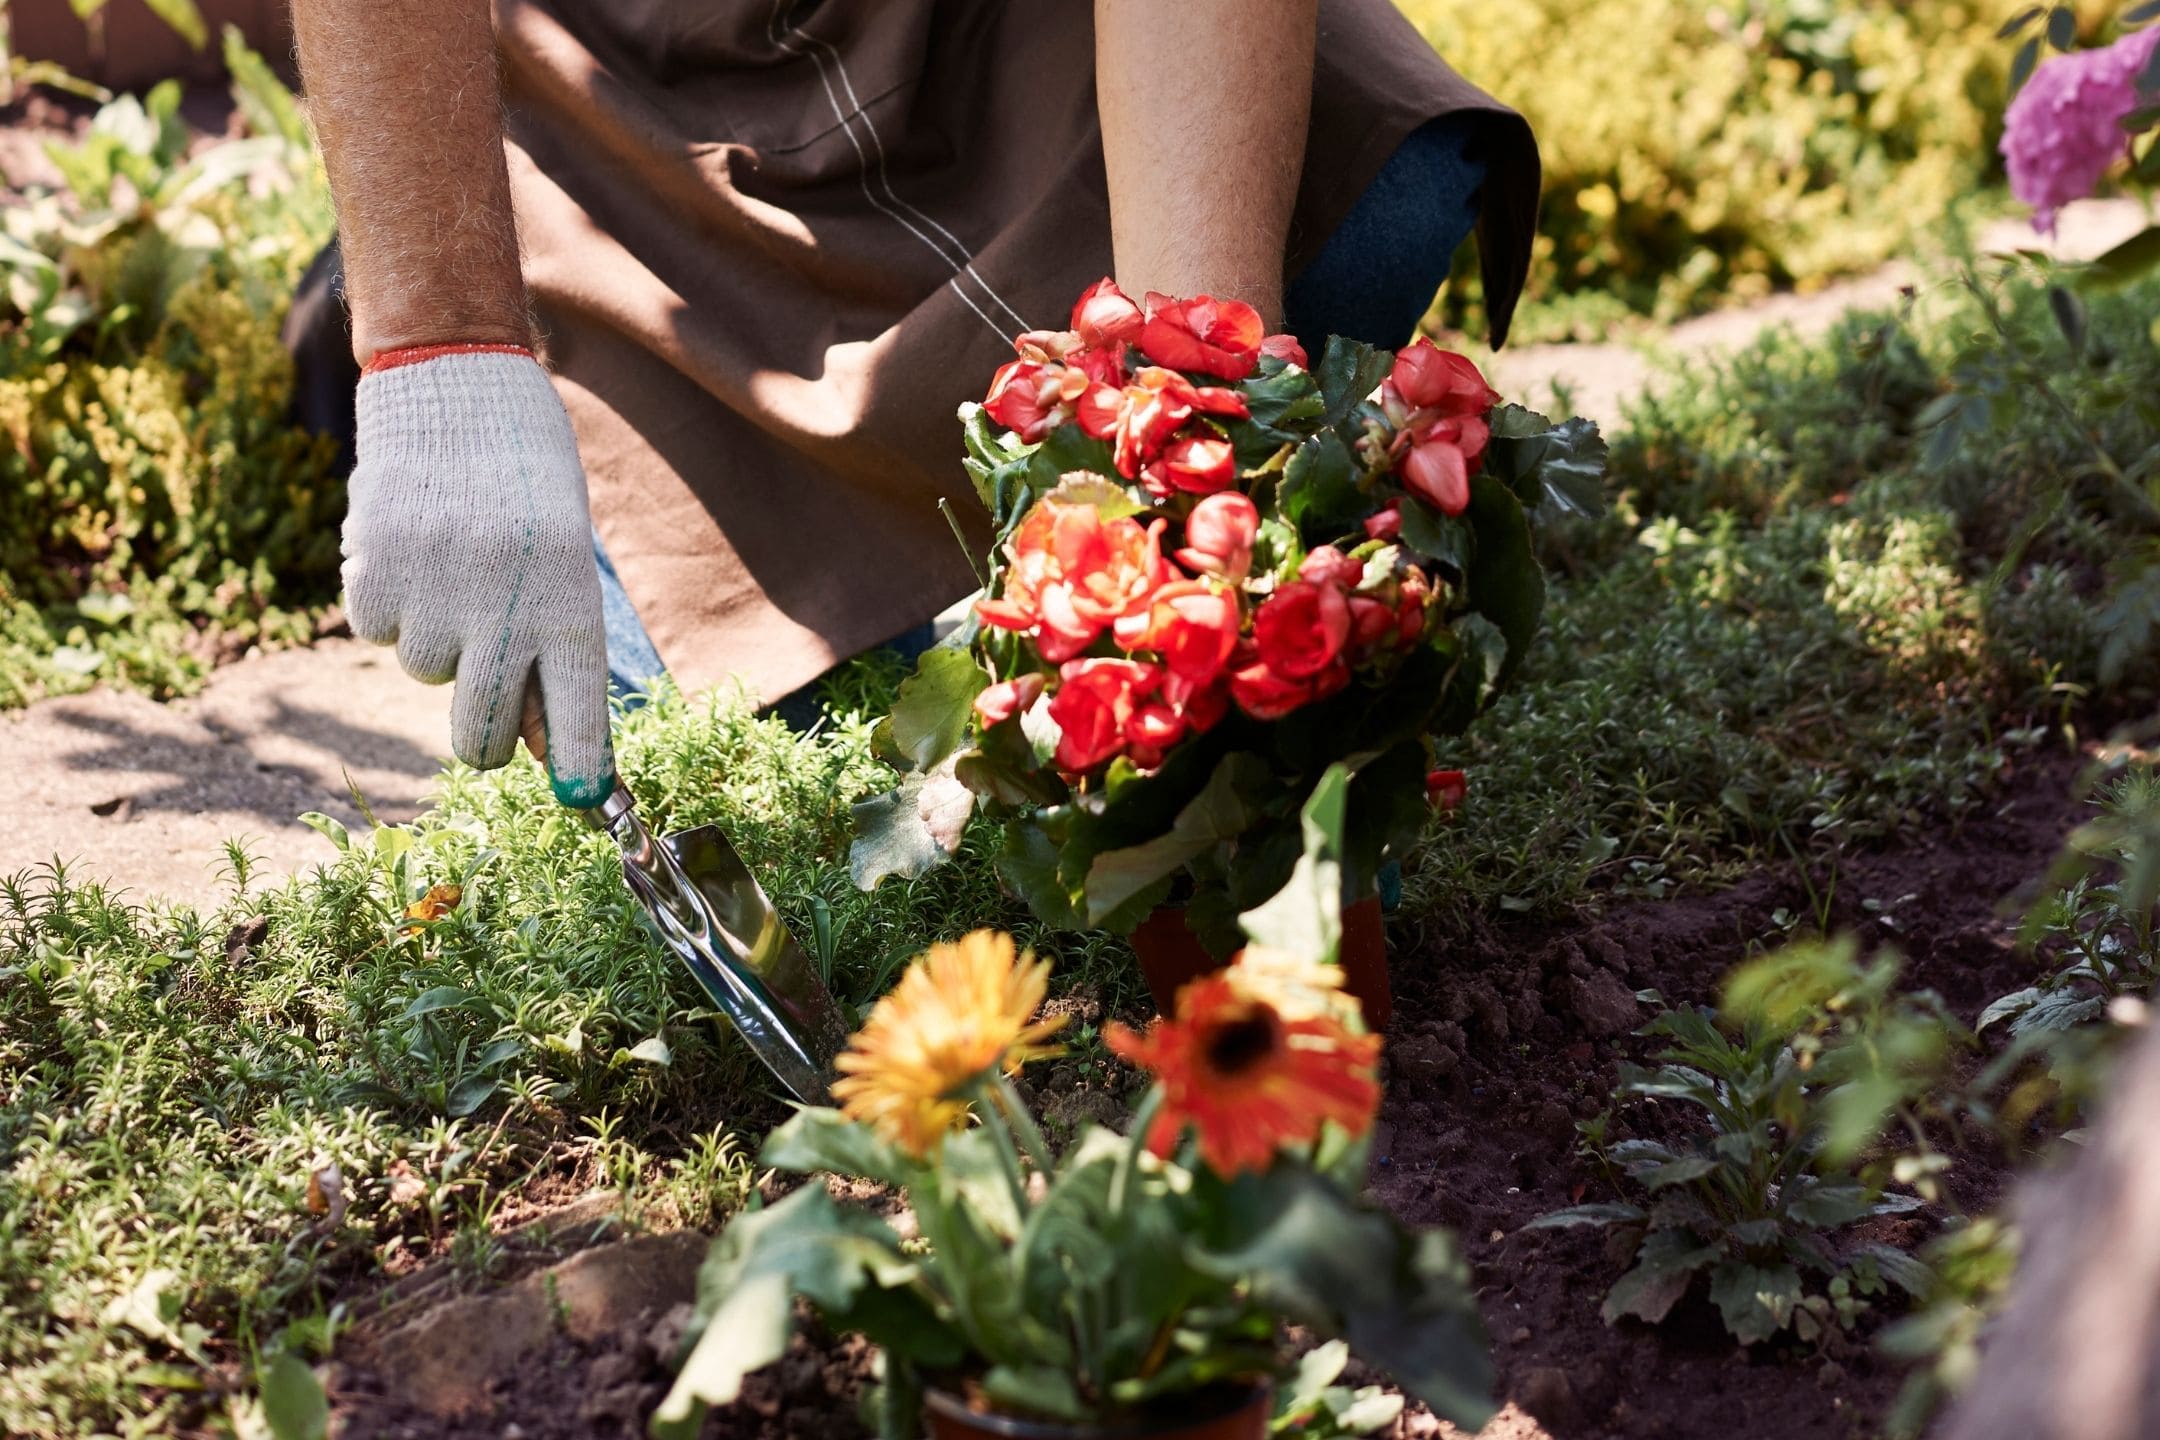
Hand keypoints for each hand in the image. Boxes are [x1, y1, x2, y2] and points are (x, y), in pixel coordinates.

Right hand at [342, 347, 615, 805]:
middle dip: (484, 740)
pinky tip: (410, 546)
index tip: (584, 802)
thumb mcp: (560, 554)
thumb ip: (551, 639)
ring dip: (434, 640)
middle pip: (483, 733)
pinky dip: (389, 600)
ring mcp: (436, 597)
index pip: (579, 711)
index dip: (581, 766)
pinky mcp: (376, 576)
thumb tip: (540, 740)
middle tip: (485, 723)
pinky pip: (377, 628)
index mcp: (568, 601)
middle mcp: (504, 610)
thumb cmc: (522, 478)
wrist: (456, 384)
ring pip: (425, 673)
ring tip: (451, 566)